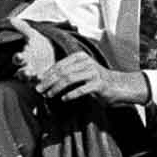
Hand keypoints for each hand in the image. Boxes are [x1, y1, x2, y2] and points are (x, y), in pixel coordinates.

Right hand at [9, 17, 56, 79]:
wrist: (51, 55)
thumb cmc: (38, 45)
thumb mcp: (33, 36)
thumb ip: (23, 28)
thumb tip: (12, 18)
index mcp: (23, 58)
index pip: (17, 59)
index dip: (17, 58)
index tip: (19, 56)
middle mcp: (27, 69)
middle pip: (22, 74)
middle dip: (24, 73)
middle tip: (27, 72)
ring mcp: (35, 77)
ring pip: (32, 81)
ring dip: (35, 80)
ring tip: (39, 77)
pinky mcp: (44, 82)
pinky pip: (44, 85)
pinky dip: (46, 84)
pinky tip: (51, 81)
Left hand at [31, 49, 149, 105]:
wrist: (118, 86)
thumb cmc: (95, 81)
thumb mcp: (81, 72)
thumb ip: (67, 73)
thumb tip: (46, 80)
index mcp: (80, 57)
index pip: (59, 65)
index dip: (47, 74)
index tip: (38, 83)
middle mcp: (86, 62)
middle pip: (62, 71)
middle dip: (48, 81)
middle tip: (39, 90)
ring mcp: (93, 72)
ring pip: (69, 79)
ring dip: (56, 88)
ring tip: (48, 95)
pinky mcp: (99, 84)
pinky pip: (82, 89)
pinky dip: (71, 94)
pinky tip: (64, 99)